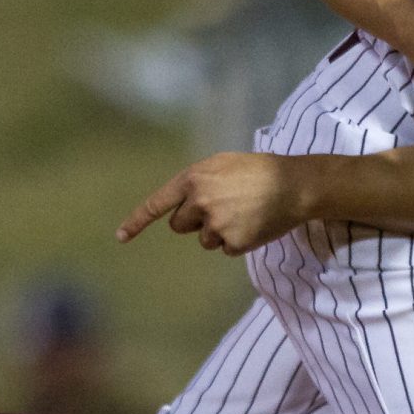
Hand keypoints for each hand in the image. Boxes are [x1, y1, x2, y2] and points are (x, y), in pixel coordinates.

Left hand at [117, 152, 315, 253]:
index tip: (120, 237)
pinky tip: (254, 224)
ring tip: (244, 213)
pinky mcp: (233, 242)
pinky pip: (226, 249)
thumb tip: (184, 205)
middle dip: (194, 221)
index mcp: (194, 179)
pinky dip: (238, 242)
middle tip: (222, 207)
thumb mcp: (222, 164)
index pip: (157, 204)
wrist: (293, 184)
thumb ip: (198, 181)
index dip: (137, 221)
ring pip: (204, 240)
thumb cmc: (258, 170)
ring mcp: (216, 224)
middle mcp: (199, 202)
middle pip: (179, 225)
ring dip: (219, 232)